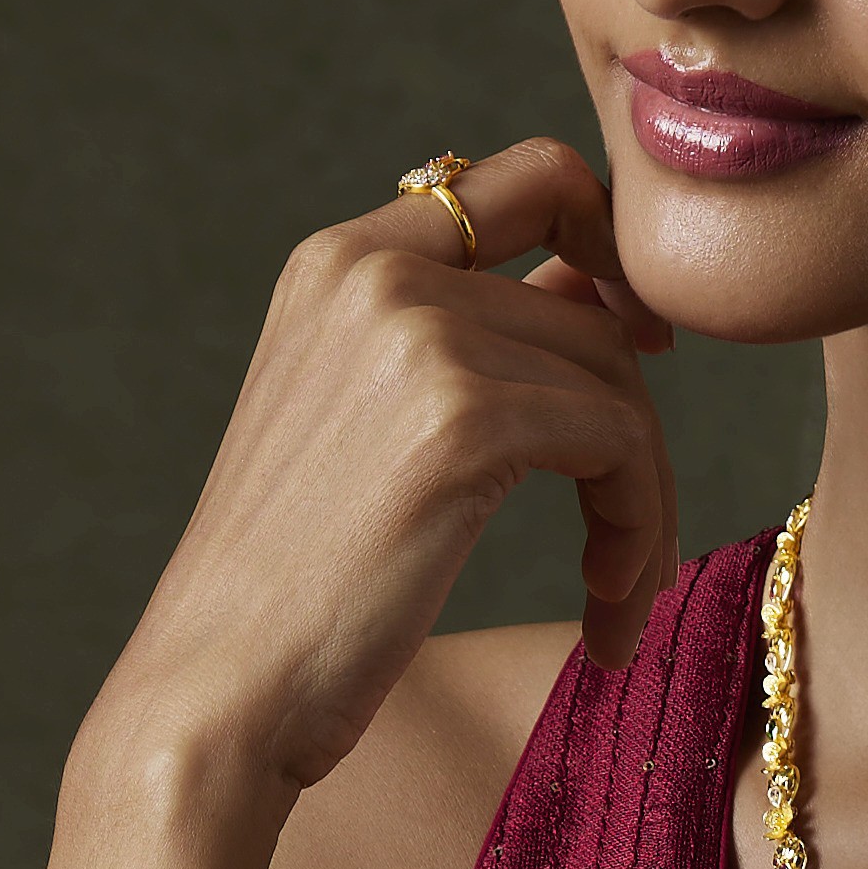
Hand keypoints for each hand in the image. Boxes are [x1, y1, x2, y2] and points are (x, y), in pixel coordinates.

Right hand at [100, 135, 679, 797]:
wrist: (222, 691)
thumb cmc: (296, 591)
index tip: (645, 340)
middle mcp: (375, 270)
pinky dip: (640, 531)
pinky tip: (607, 611)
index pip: (528, 177)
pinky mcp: (464, 417)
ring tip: (617, 594)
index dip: (613, 241)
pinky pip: (622, 446)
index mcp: (340, 260)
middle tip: (634, 541)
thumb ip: (468, 338)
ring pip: (618, 386)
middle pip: (593, 310)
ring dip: (644, 504)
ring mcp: (418, 335)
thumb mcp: (370, 426)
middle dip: (634, 432)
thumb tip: (598, 288)